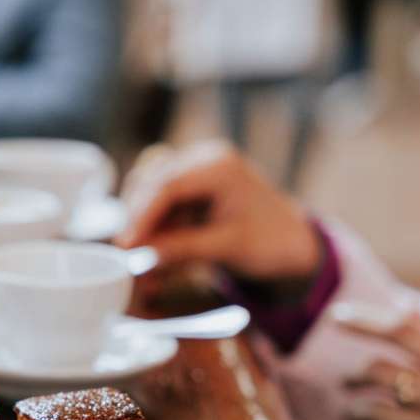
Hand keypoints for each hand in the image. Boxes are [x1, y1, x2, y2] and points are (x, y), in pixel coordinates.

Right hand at [115, 142, 321, 281]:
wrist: (292, 244)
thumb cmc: (271, 242)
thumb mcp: (228, 247)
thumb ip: (183, 248)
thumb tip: (140, 257)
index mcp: (219, 166)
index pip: (167, 185)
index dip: (142, 215)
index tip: (127, 244)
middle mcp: (202, 159)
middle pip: (151, 182)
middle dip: (137, 220)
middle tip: (127, 254)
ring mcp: (193, 171)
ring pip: (148, 191)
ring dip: (141, 225)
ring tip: (140, 260)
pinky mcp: (187, 188)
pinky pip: (158, 204)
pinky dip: (152, 230)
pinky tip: (151, 257)